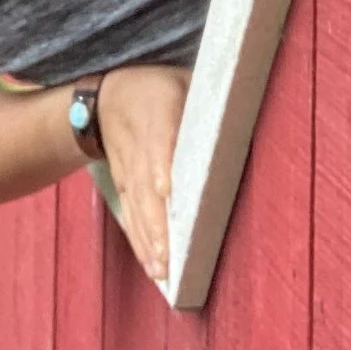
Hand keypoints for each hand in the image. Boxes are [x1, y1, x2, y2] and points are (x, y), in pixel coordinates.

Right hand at [97, 63, 189, 284]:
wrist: (105, 97)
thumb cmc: (159, 89)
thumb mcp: (184, 80)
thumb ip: (209, 100)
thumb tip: (245, 119)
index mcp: (159, 109)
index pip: (159, 137)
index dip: (161, 163)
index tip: (165, 189)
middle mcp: (139, 144)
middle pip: (145, 185)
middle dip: (156, 221)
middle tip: (169, 253)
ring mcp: (127, 168)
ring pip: (136, 207)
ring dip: (149, 239)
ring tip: (163, 270)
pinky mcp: (123, 185)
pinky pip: (130, 215)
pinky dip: (139, 241)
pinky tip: (152, 266)